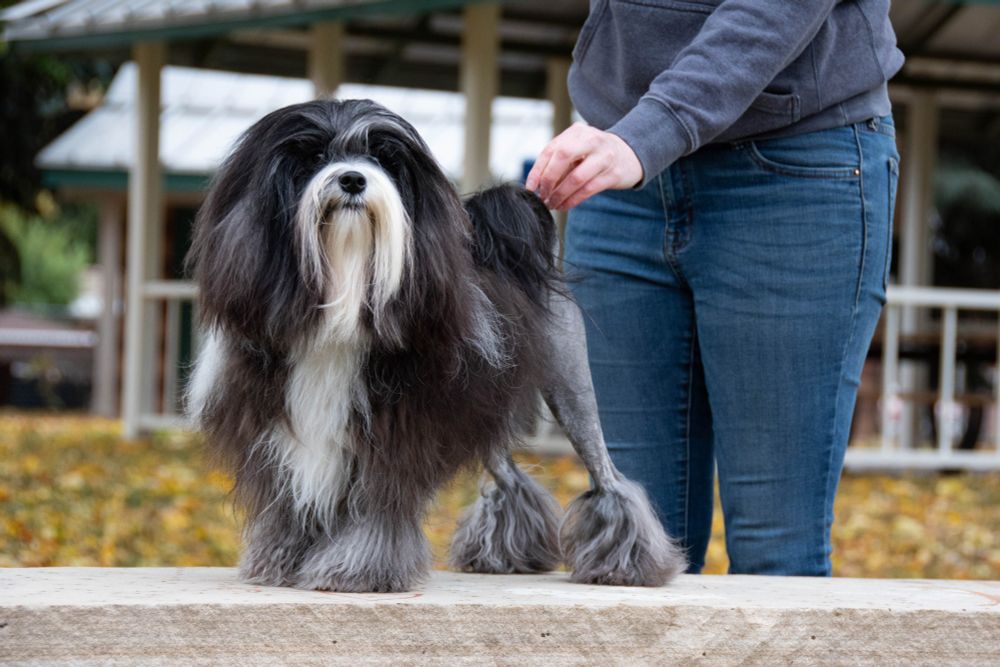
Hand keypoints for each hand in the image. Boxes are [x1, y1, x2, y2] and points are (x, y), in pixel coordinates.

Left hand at [526, 123, 643, 210]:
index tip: (530, 188)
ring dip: (560, 194)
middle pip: (562, 157)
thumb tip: (536, 184)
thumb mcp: (578, 149)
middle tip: (542, 196)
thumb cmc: (596, 154)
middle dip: (548, 180)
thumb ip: (559, 161)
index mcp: (577, 132)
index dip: (538, 170)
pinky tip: (565, 205)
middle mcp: (591, 140)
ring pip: (576, 178)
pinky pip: (588, 190)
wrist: (631, 154)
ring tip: (552, 204)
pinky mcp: (613, 174)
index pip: (551, 149)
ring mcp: (604, 156)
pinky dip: (573, 200)